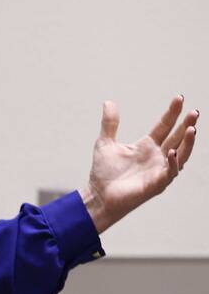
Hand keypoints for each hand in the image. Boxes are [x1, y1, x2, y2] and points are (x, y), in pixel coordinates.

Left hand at [80, 95, 198, 233]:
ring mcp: (158, 170)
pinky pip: (169, 173)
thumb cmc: (104, 172)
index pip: (165, 126)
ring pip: (180, 154)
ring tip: (192, 129)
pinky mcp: (156, 184)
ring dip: (187, 143)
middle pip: (177, 138)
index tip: (180, 98)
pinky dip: (172, 163)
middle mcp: (157, 156)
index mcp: (147, 146)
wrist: (98, 195)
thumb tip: (109, 102)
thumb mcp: (105, 143)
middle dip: (187, 125)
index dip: (172, 113)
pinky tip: (172, 153)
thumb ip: (110, 123)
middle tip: (194, 112)